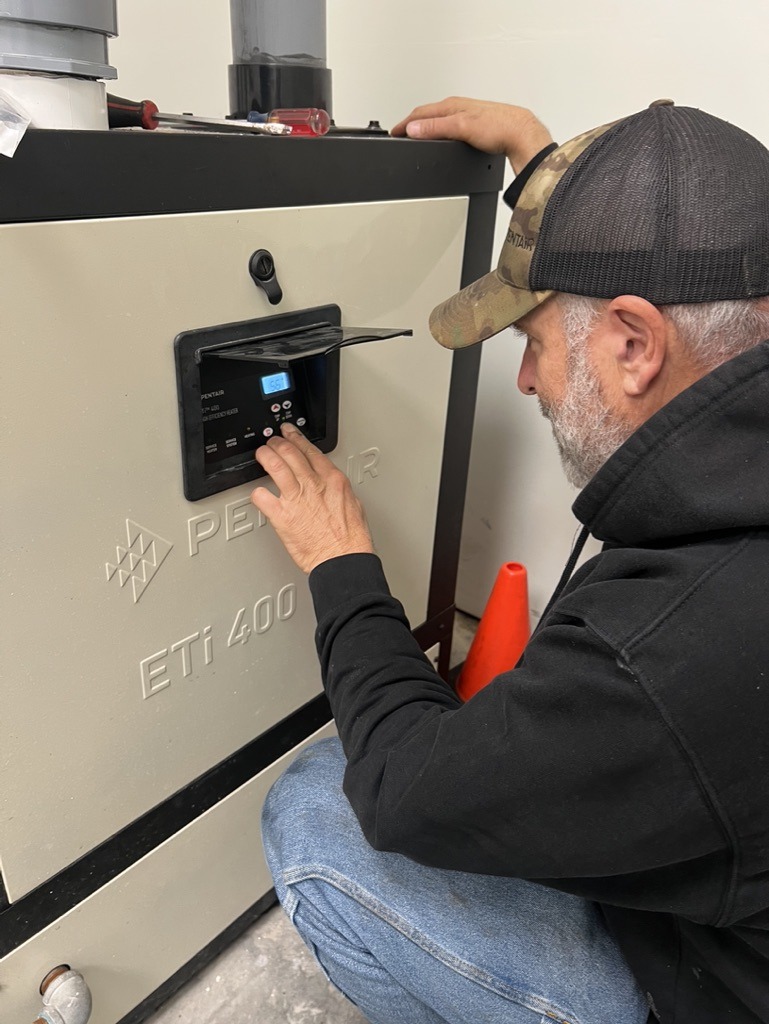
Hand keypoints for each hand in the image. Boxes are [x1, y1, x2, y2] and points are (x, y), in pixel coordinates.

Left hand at [251, 423, 374, 573]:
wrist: (343, 560)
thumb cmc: (351, 540)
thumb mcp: (354, 505)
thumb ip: (338, 491)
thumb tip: (332, 488)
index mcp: (332, 480)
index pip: (309, 450)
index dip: (296, 437)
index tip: (289, 432)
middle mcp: (313, 485)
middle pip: (289, 452)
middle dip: (277, 443)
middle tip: (271, 442)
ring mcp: (296, 499)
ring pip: (274, 465)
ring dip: (265, 456)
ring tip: (261, 454)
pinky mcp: (282, 517)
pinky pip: (262, 497)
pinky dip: (257, 493)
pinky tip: (258, 493)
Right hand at [391, 97, 552, 173]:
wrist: (520, 134)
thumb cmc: (499, 127)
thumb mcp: (462, 127)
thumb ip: (436, 128)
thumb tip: (413, 129)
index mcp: (452, 105)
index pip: (420, 114)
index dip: (405, 124)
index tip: (394, 133)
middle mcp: (458, 107)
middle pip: (428, 115)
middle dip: (412, 124)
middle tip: (401, 134)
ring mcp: (466, 115)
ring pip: (439, 120)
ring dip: (426, 127)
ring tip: (417, 135)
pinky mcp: (474, 125)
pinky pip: (450, 127)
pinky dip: (439, 132)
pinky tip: (442, 138)